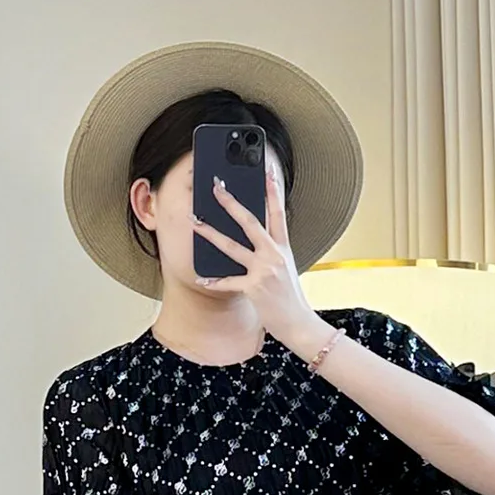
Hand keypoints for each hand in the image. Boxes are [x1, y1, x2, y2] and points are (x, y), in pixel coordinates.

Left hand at [193, 154, 319, 348]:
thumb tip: (256, 243)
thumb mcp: (286, 270)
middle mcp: (273, 255)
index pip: (278, 212)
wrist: (299, 324)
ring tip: (195, 223)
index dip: (273, 190)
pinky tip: (202, 279)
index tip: (266, 170)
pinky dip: (215, 281)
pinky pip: (229, 282)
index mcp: (283, 248)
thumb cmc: (290, 299)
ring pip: (232, 246)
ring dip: (211, 233)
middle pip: (250, 221)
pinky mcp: (254, 288)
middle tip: (216, 187)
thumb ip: (272, 254)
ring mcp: (263, 270)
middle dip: (231, 203)